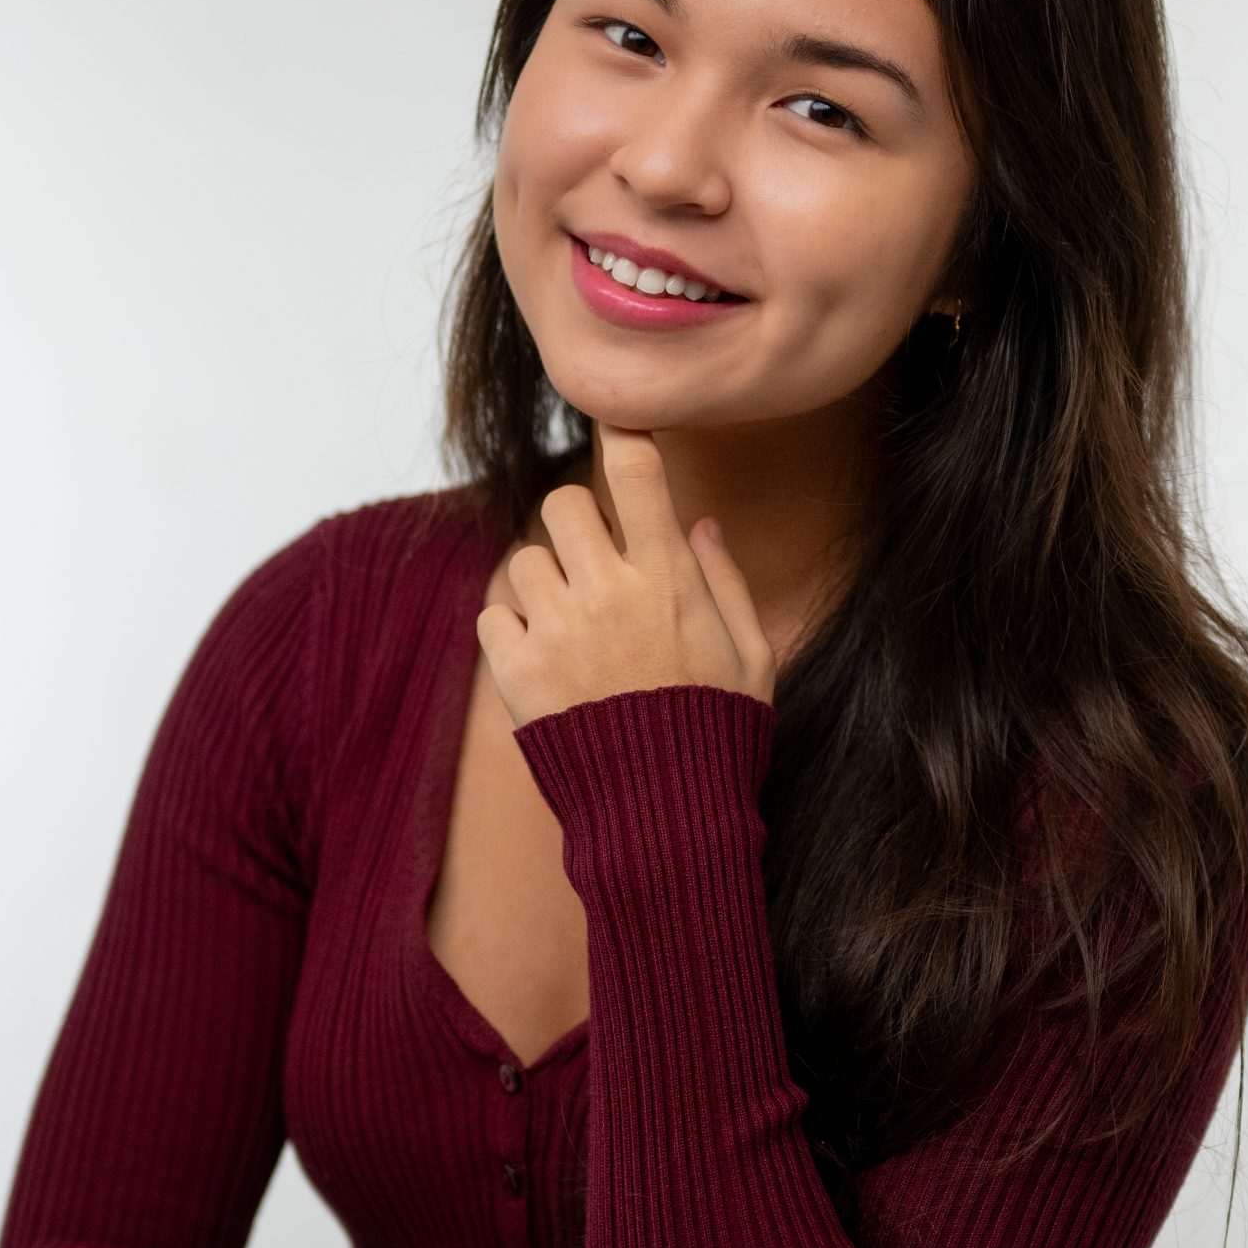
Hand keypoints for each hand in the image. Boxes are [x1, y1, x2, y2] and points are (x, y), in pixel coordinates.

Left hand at [475, 423, 776, 729]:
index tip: (613, 428)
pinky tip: (546, 660)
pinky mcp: (517, 674)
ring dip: (544, 582)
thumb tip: (700, 523)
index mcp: (669, 577)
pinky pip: (494, 618)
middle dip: (576, 523)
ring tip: (573, 626)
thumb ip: (727, 582)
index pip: (635, 470)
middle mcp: (608, 592)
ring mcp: (557, 631)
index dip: (620, 436)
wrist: (664, 818)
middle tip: (595, 562)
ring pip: (524, 560)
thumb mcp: (753, 657)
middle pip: (560, 503)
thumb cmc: (719, 735)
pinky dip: (513, 631)